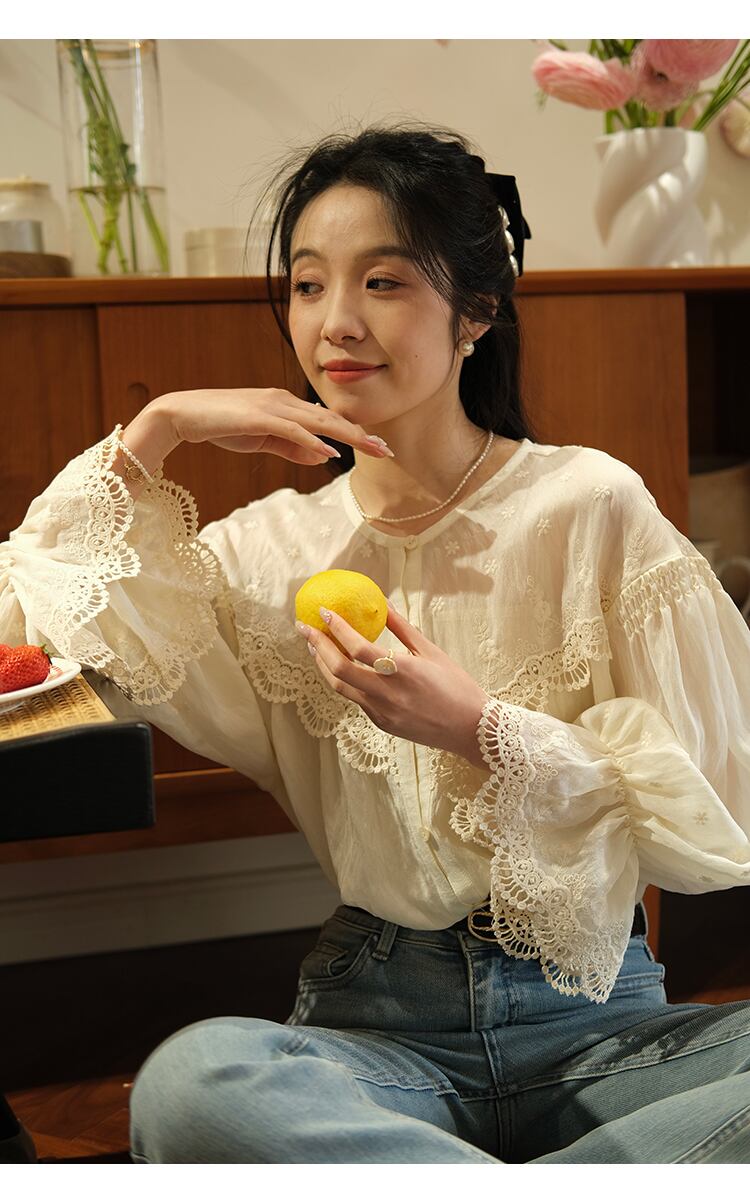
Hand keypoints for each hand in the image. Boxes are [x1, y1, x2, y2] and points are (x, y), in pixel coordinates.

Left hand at [297, 601, 489, 765]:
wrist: (470, 729)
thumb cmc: (456, 685)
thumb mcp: (431, 651)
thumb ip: (402, 628)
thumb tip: (382, 603)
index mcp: (403, 671)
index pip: (358, 647)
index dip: (336, 628)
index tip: (324, 612)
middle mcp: (387, 693)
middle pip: (338, 669)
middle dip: (316, 646)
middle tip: (304, 628)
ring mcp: (382, 712)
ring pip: (340, 687)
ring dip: (323, 665)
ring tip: (314, 646)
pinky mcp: (382, 724)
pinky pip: (356, 699)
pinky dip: (344, 681)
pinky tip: (341, 667)